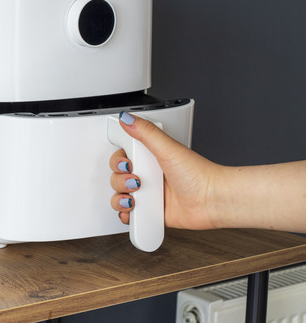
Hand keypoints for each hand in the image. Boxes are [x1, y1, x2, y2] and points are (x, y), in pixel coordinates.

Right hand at [109, 112, 219, 229]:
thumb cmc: (199, 175)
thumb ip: (146, 132)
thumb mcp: (168, 148)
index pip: (122, 157)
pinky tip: (133, 210)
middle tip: (136, 180)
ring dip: (120, 198)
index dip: (118, 161)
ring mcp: (149, 194)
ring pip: (120, 196)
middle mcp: (148, 175)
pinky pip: (130, 214)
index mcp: (150, 157)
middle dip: (120, 180)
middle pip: (117, 177)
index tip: (127, 163)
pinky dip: (127, 214)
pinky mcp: (152, 212)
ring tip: (135, 198)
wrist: (213, 201)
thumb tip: (126, 117)